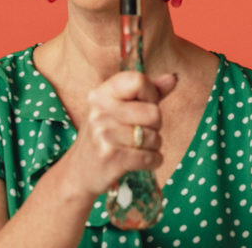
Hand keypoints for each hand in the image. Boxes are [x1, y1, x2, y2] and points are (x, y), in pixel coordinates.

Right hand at [62, 71, 177, 197]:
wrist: (78, 172)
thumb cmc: (104, 137)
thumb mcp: (119, 109)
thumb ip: (148, 92)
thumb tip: (173, 78)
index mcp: (102, 93)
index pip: (138, 81)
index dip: (151, 94)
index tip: (145, 105)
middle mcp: (100, 110)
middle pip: (153, 112)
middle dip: (155, 126)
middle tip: (139, 132)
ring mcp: (103, 133)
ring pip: (154, 137)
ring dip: (153, 146)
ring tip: (137, 148)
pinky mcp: (111, 157)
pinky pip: (150, 157)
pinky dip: (153, 161)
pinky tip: (142, 161)